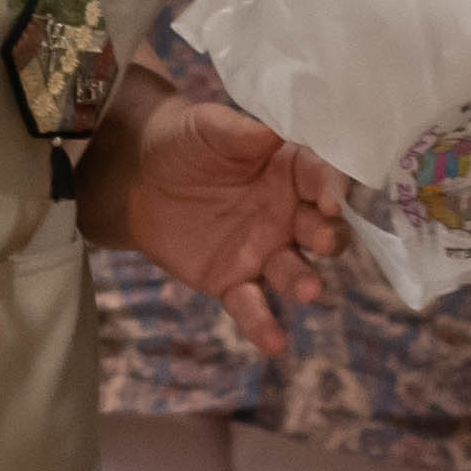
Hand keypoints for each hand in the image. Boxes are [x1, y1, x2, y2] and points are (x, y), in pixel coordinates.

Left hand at [81, 90, 348, 358]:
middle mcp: (289, 213)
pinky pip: (251, 306)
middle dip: (328, 236)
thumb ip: (240, 132)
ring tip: (310, 291)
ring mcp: (264, 251)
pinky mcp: (234, 282)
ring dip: (305, 282)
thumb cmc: (184, 142)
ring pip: (294, 271)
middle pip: (321, 229)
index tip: (331, 200)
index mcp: (291, 170)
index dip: (332, 187)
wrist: (138, 177)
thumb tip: (274, 131)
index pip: (323, 177)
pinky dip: (263, 325)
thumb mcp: (207, 126)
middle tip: (321, 240)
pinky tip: (274, 344)